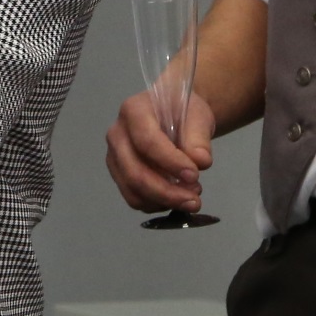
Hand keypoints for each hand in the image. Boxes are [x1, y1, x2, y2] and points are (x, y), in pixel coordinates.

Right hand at [106, 88, 216, 215]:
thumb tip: (201, 162)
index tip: (195, 175)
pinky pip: (134, 198)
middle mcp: (117, 135)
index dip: (171, 162)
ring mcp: (114, 157)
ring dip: (163, 201)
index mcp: (133, 111)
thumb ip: (199, 137)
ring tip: (191, 198)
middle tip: (195, 200)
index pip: (147, 142)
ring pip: (132, 190)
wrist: (174, 115)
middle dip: (166, 192)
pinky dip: (157, 204)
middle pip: (134, 172)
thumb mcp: (197, 115)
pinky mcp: (119, 175)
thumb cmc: (183, 112)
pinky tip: (177, 198)